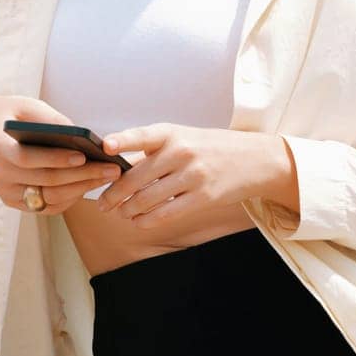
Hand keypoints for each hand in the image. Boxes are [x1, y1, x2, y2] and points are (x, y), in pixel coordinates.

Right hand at [0, 94, 123, 215]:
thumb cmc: (8, 115)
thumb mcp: (26, 106)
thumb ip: (50, 120)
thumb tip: (82, 136)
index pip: (28, 159)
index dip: (56, 159)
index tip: (84, 156)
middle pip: (45, 181)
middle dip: (82, 176)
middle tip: (110, 169)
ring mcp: (5, 192)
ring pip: (49, 198)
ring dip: (81, 189)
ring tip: (106, 177)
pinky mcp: (14, 201)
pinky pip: (46, 206)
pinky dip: (69, 198)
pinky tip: (88, 185)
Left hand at [94, 124, 297, 229]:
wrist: (254, 159)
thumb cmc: (210, 147)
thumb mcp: (183, 137)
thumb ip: (152, 150)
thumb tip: (119, 166)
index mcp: (171, 133)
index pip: (142, 135)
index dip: (123, 140)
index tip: (105, 146)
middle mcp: (181, 152)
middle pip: (137, 177)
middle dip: (114, 193)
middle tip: (102, 203)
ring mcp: (193, 175)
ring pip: (148, 198)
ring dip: (128, 209)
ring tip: (120, 213)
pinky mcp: (204, 197)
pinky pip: (167, 213)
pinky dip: (147, 220)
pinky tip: (138, 221)